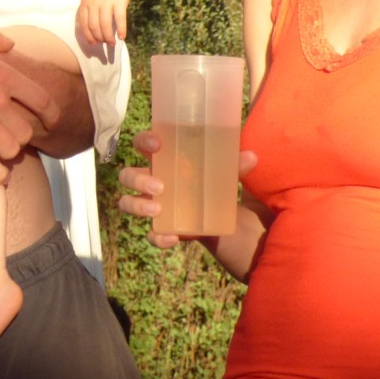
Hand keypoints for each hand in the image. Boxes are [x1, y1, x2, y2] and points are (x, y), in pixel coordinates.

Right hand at [0, 23, 57, 183]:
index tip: (52, 122)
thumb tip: (10, 45)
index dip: (51, 114)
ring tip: (3, 153)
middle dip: (22, 136)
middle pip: (26, 130)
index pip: (41, 99)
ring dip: (8, 153)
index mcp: (3, 75)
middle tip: (13, 137)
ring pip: (12, 149)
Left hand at [77, 0, 130, 44]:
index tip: (93, 43)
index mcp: (85, 2)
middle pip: (94, 26)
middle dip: (99, 38)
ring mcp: (106, 2)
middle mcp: (94, 3)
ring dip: (108, 37)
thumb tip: (95, 30)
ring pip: (105, 25)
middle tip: (104, 43)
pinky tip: (122, 37)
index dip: (88, 36)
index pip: (84, 24)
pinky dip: (120, 30)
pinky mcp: (119, 1)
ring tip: (112, 43)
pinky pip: (119, 19)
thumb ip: (91, 10)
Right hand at [118, 129, 257, 248]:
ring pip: (127, 203)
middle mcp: (154, 180)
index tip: (157, 143)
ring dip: (137, 205)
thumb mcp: (228, 174)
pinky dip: (158, 237)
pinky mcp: (164, 228)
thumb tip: (252, 156)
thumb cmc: (219, 185)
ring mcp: (155, 205)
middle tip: (160, 186)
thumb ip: (236, 165)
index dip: (142, 140)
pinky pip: (151, 234)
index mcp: (165, 160)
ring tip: (157, 209)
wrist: (229, 220)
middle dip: (137, 178)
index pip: (142, 144)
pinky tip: (173, 238)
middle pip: (127, 175)